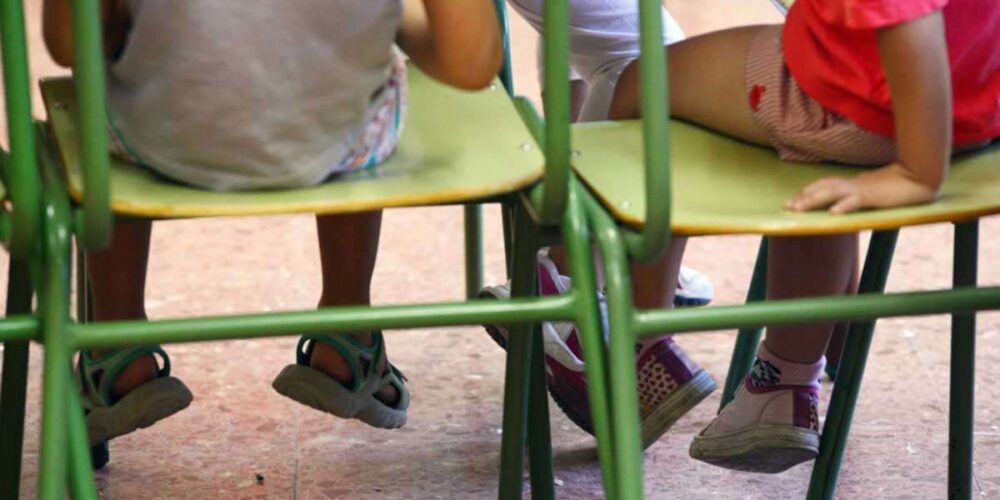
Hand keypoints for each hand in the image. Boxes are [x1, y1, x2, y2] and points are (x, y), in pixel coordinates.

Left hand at [785, 163, 939, 213]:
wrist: (920, 177)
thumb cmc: (897, 184)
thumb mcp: (871, 190)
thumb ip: (857, 194)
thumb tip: (844, 202)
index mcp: (852, 183)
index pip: (825, 185)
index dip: (808, 192)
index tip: (793, 200)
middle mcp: (853, 184)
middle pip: (823, 189)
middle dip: (804, 198)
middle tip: (787, 206)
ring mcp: (863, 189)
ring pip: (832, 193)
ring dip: (814, 200)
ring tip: (798, 209)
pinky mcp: (874, 196)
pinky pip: (856, 201)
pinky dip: (844, 206)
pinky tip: (834, 213)